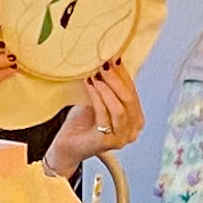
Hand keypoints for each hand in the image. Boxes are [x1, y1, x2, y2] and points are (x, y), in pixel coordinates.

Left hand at [42, 59, 142, 179]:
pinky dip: (97, 98)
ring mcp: (121, 138)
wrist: (67, 145)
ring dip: (107, 88)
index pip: (133, 93)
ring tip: (96, 74)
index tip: (113, 58)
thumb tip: (110, 59)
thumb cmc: (82, 123)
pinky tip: (89, 85)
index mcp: (135, 119)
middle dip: (116, 79)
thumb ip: (108, 86)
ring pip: (119, 109)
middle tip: (104, 64)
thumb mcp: (99, 99)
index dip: (123, 75)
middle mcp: (132, 131)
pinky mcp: (107, 142)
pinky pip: (104, 115)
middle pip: (129, 100)